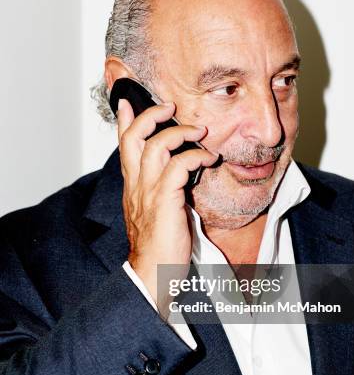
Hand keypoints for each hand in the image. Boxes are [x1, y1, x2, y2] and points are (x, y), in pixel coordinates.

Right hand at [117, 98, 217, 316]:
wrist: (152, 272)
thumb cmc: (157, 243)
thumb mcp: (153, 210)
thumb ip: (159, 188)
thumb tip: (174, 173)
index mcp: (133, 185)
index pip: (123, 145)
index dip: (124, 121)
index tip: (127, 102)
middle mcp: (136, 184)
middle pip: (134, 137)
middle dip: (150, 115)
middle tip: (169, 107)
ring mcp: (148, 191)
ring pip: (156, 145)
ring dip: (180, 132)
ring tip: (199, 131)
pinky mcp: (165, 201)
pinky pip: (178, 166)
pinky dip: (195, 156)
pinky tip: (209, 159)